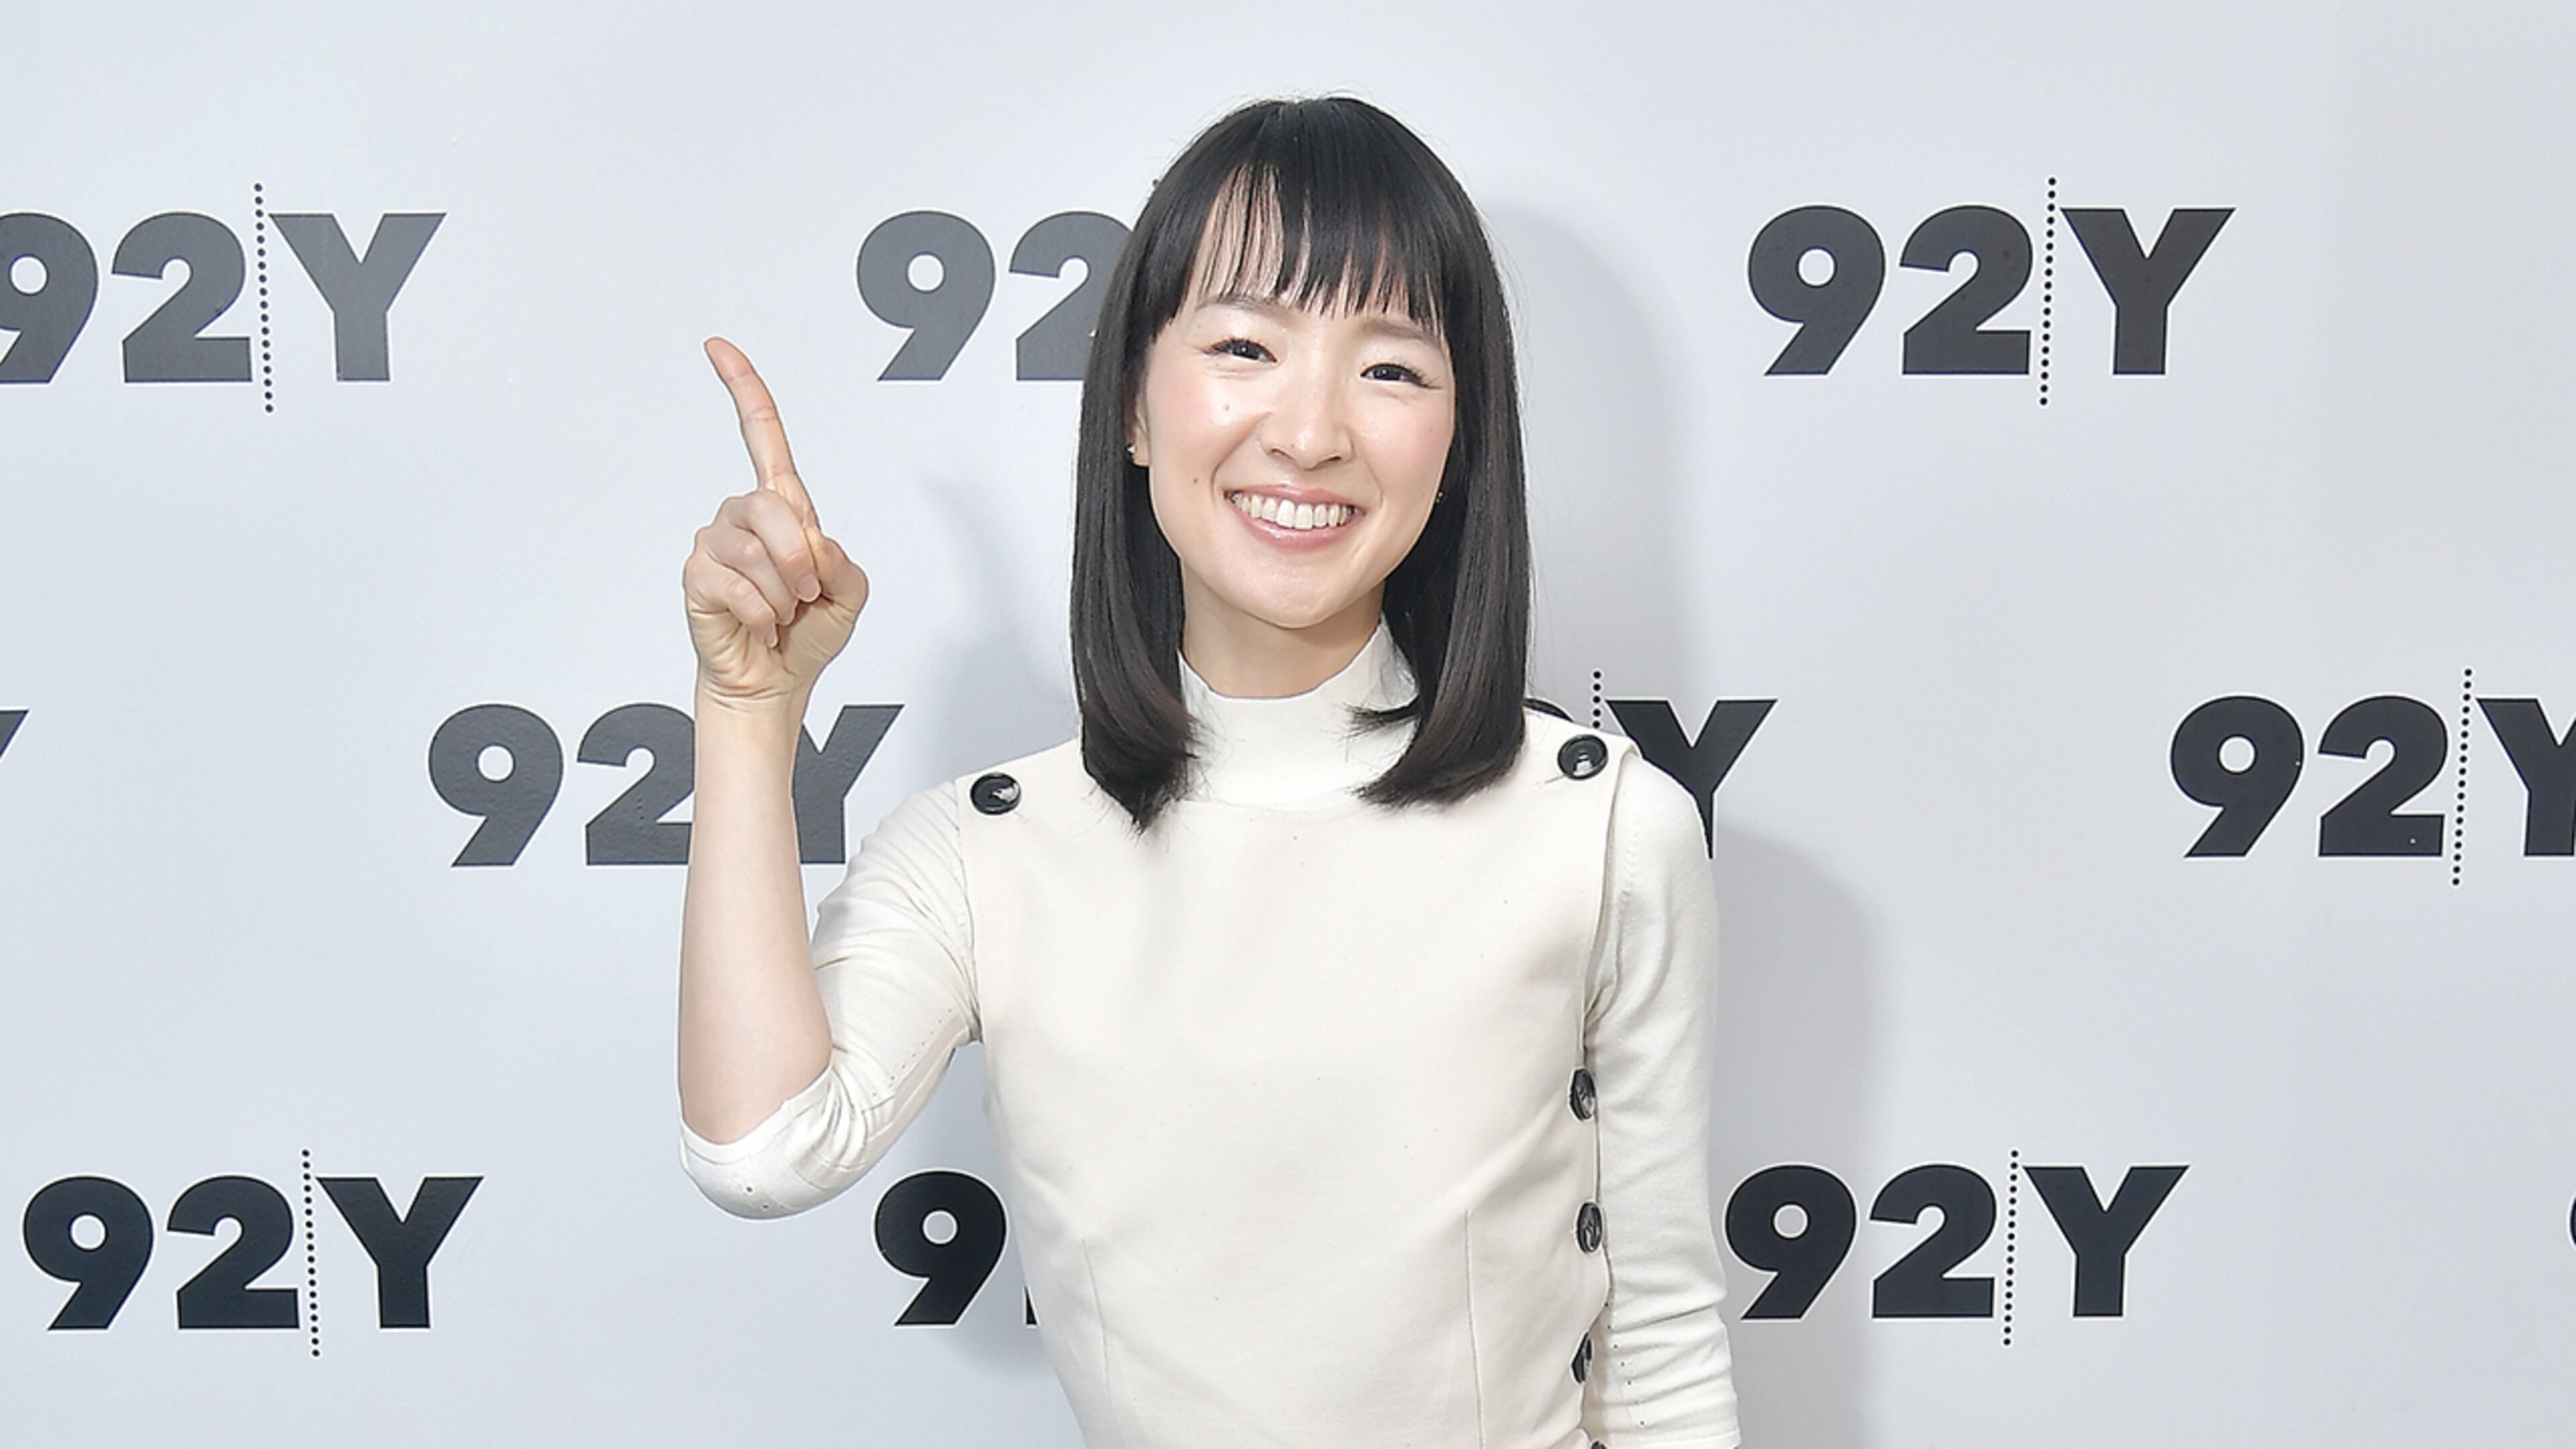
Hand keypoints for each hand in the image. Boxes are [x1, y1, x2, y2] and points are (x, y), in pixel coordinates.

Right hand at [683, 338, 870, 707]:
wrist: (775, 681)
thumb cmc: (807, 632)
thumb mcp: (849, 592)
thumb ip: (841, 560)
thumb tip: (810, 542)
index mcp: (783, 506)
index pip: (762, 434)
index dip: (742, 388)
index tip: (718, 347)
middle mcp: (744, 515)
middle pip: (774, 502)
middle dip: (801, 554)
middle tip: (806, 592)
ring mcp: (716, 542)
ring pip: (756, 549)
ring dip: (782, 591)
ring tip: (781, 611)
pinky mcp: (697, 575)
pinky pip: (735, 583)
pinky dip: (761, 612)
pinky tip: (760, 625)